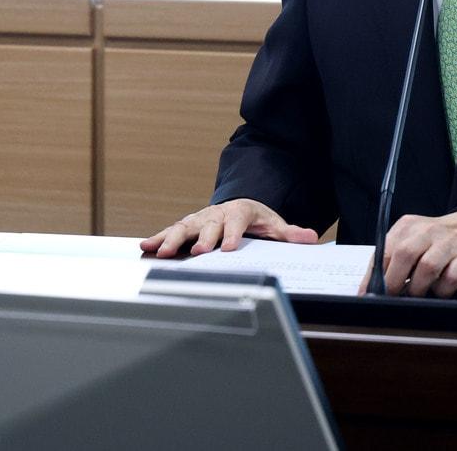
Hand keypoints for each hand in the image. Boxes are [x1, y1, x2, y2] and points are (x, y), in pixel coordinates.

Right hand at [140, 198, 318, 257]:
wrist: (240, 204)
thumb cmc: (257, 218)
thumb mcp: (275, 224)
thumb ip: (290, 233)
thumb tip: (310, 237)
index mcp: (240, 211)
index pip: (237, 222)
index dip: (232, 234)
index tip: (229, 248)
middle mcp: (217, 213)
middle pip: (209, 225)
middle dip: (202, 239)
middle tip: (198, 253)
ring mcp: (200, 219)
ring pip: (185, 227)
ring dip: (172, 239)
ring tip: (161, 252)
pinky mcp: (188, 226)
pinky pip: (171, 231)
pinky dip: (158, 238)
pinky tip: (146, 246)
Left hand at [359, 211, 456, 297]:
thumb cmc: (438, 240)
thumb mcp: (413, 239)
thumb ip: (394, 258)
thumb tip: (373, 287)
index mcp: (408, 226)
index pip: (384, 250)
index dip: (374, 275)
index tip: (367, 294)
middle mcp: (427, 231)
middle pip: (404, 255)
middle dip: (394, 281)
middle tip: (392, 297)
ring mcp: (448, 244)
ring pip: (426, 268)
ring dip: (417, 288)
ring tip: (417, 294)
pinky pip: (449, 280)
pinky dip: (441, 291)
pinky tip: (440, 290)